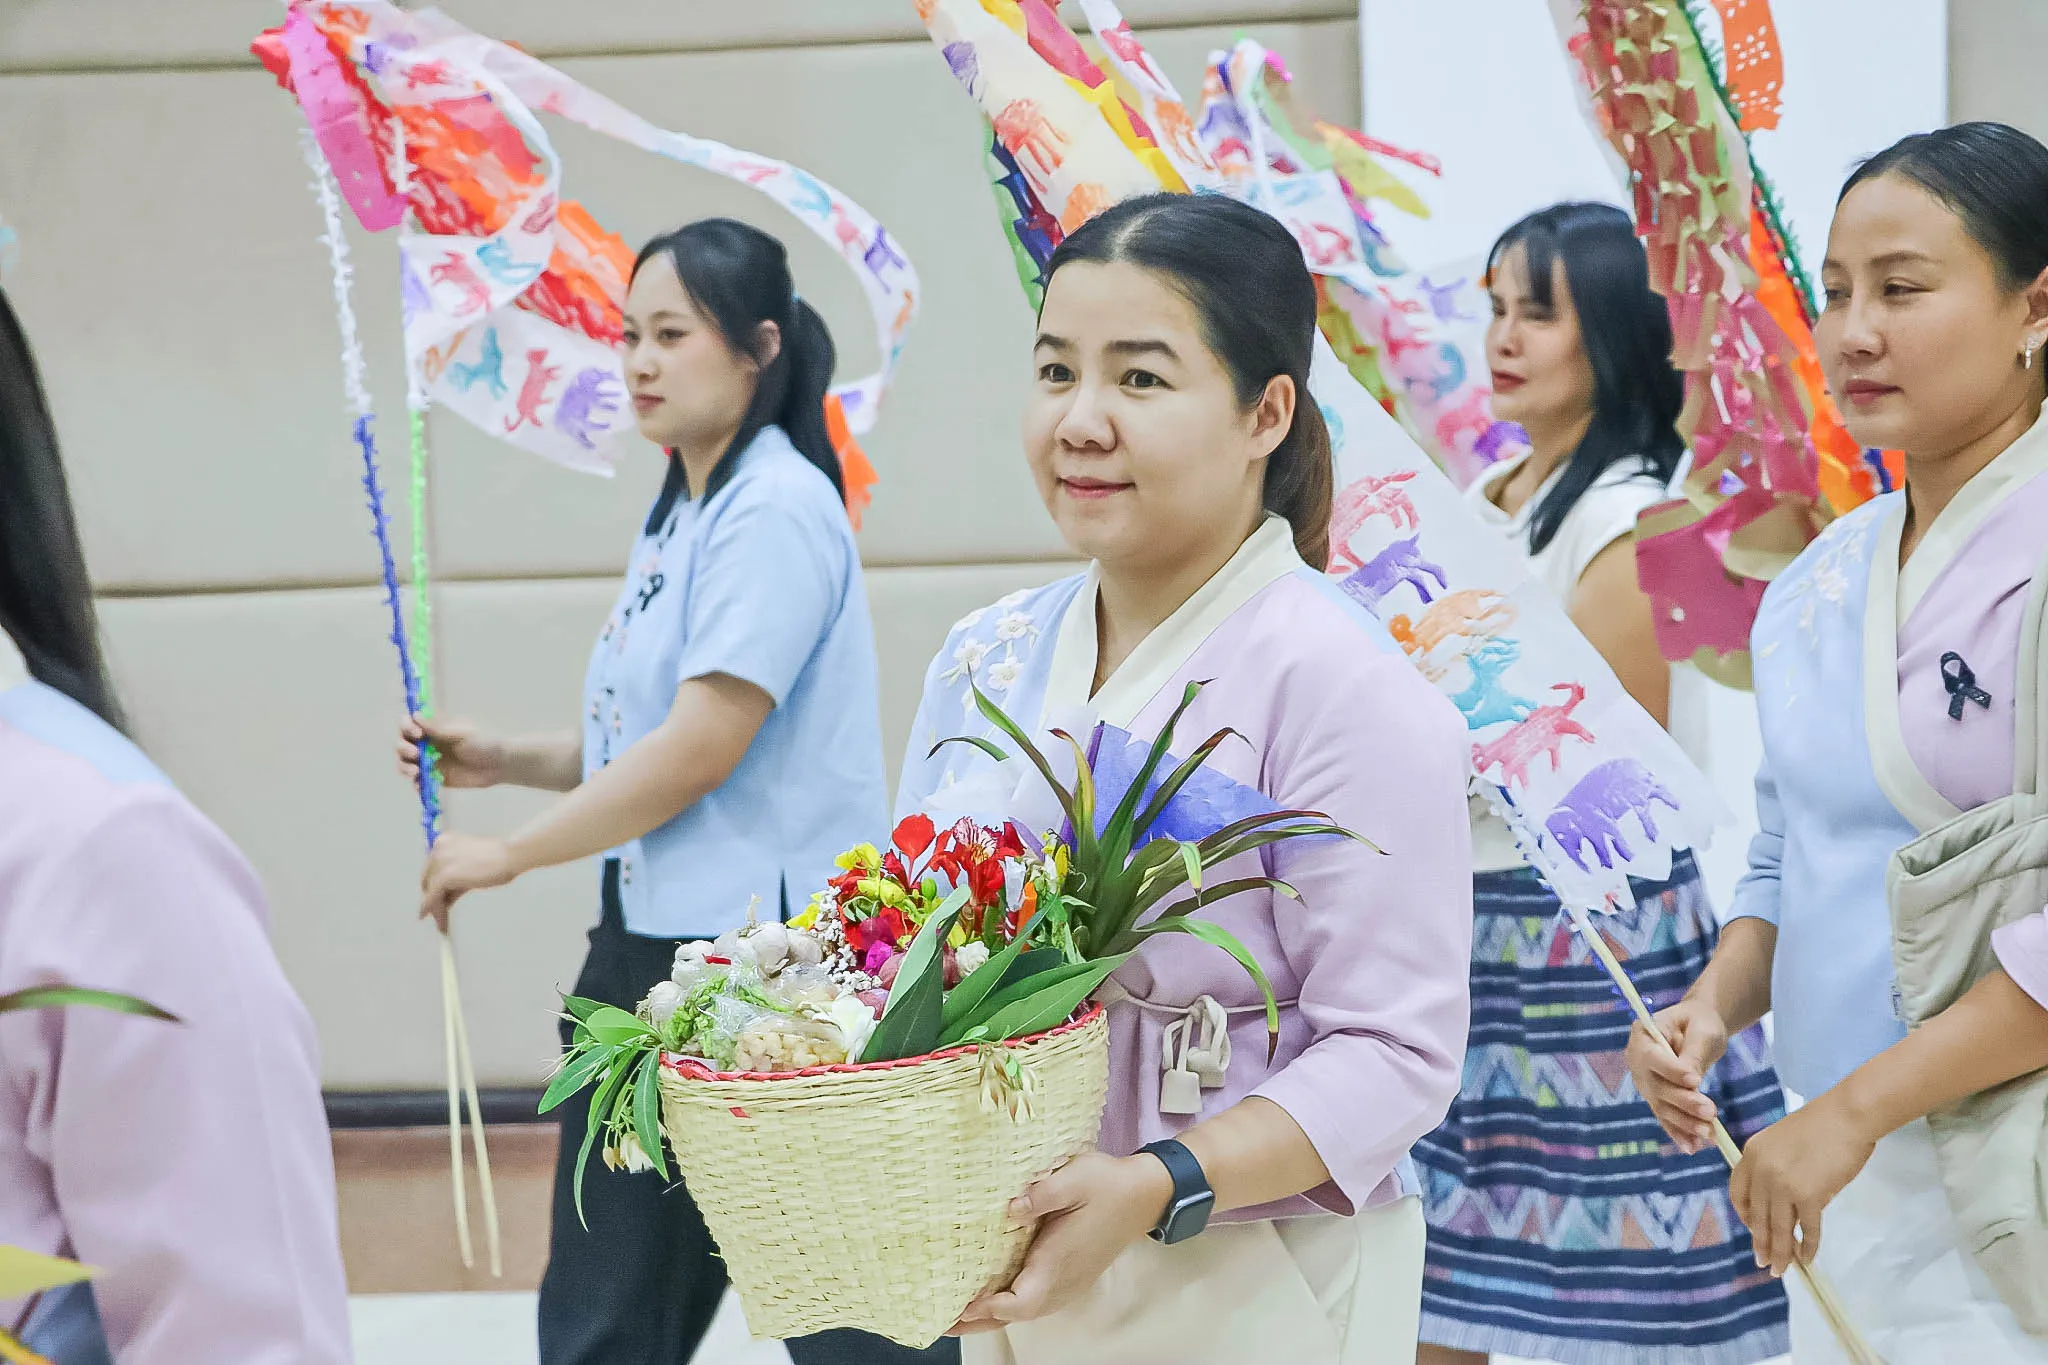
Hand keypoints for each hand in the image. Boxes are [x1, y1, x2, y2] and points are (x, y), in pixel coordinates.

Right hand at [398, 714, 507, 789]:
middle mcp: (427, 743)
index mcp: (434, 727)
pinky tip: (420, 785)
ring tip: (416, 772)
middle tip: (416, 754)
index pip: (409, 723)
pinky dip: (415, 783)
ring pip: (405, 762)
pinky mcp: (434, 777)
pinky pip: (417, 781)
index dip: (406, 727)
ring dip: (404, 766)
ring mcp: (429, 761)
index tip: (417, 734)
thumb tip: (415, 715)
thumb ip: (438, 728)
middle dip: (403, 748)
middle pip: (402, 743)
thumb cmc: (484, 743)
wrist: (499, 765)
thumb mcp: (462, 733)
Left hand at [420, 832, 523, 930]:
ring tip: (442, 924)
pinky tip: (438, 921)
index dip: (433, 888)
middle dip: (433, 899)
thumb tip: (445, 900)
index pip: (432, 870)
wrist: (509, 856)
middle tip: (439, 916)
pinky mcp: (444, 875)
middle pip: (428, 880)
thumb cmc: (498, 860)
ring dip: (435, 909)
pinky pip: (433, 897)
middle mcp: (437, 849)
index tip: (437, 902)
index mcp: (444, 842)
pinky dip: (432, 910)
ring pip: (430, 891)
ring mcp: (440, 861)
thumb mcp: (471, 869)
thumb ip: (456, 881)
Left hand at [950, 1150, 1170, 1334]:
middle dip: (981, 1320)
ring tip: (961, 1315)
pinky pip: (1038, 1302)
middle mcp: (1064, 1279)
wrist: (1144, 1194)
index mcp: (1059, 1260)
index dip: (991, 1308)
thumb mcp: (1075, 1177)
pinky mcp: (1074, 1277)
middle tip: (944, 1322)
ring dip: (994, 1316)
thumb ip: (1042, 1194)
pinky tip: (995, 1299)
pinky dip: (1012, 1308)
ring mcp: (1071, 1282)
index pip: (1023, 1300)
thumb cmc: (1107, 1184)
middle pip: (1020, 1314)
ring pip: (1029, 1311)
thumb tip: (1009, 1209)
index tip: (961, 1305)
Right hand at [1626, 995, 1728, 1154]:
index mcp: (1642, 1035)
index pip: (1652, 1057)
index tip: (1695, 1081)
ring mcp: (1645, 1082)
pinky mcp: (1656, 1098)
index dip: (1672, 1071)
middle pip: (1656, 1087)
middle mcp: (1636, 1061)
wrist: (1698, 1029)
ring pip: (1662, 1106)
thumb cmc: (1700, 1023)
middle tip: (1710, 1111)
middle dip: (1683, 1102)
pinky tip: (1692, 1147)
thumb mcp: (1702, 1030)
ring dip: (1684, 1123)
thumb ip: (1694, 1053)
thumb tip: (1691, 1081)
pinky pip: (1666, 1118)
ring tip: (1709, 1134)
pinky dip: (1679, 1133)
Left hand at [1729, 1091, 1878, 1277]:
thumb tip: (1782, 1202)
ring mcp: (1783, 1185)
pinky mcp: (1808, 1196)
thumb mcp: (1781, 1143)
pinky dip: (1809, 1247)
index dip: (1744, 1216)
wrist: (1846, 1116)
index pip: (1738, 1193)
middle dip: (1761, 1243)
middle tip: (1764, 1262)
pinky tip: (1808, 1259)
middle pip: (1757, 1216)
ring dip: (1781, 1254)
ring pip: (1779, 1229)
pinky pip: (1807, 1229)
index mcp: (1751, 1154)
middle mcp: (1761, 1171)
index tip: (1752, 1229)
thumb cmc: (1820, 1126)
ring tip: (1780, 1270)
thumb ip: (1774, 1169)